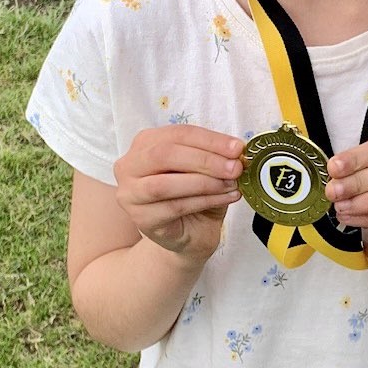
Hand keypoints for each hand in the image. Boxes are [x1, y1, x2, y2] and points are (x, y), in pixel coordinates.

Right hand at [114, 126, 243, 259]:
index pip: (177, 134)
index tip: (237, 148)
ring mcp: (130, 194)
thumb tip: (235, 150)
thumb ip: (214, 157)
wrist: (190, 233)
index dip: (210, 140)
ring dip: (204, 183)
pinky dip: (205, 201)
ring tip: (231, 184)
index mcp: (146, 143)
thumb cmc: (195, 195)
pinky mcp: (141, 219)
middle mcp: (130, 165)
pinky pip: (174, 207)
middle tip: (235, 167)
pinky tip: (226, 198)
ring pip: (164, 184)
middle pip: (165, 154)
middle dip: (205, 160)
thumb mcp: (205, 169)